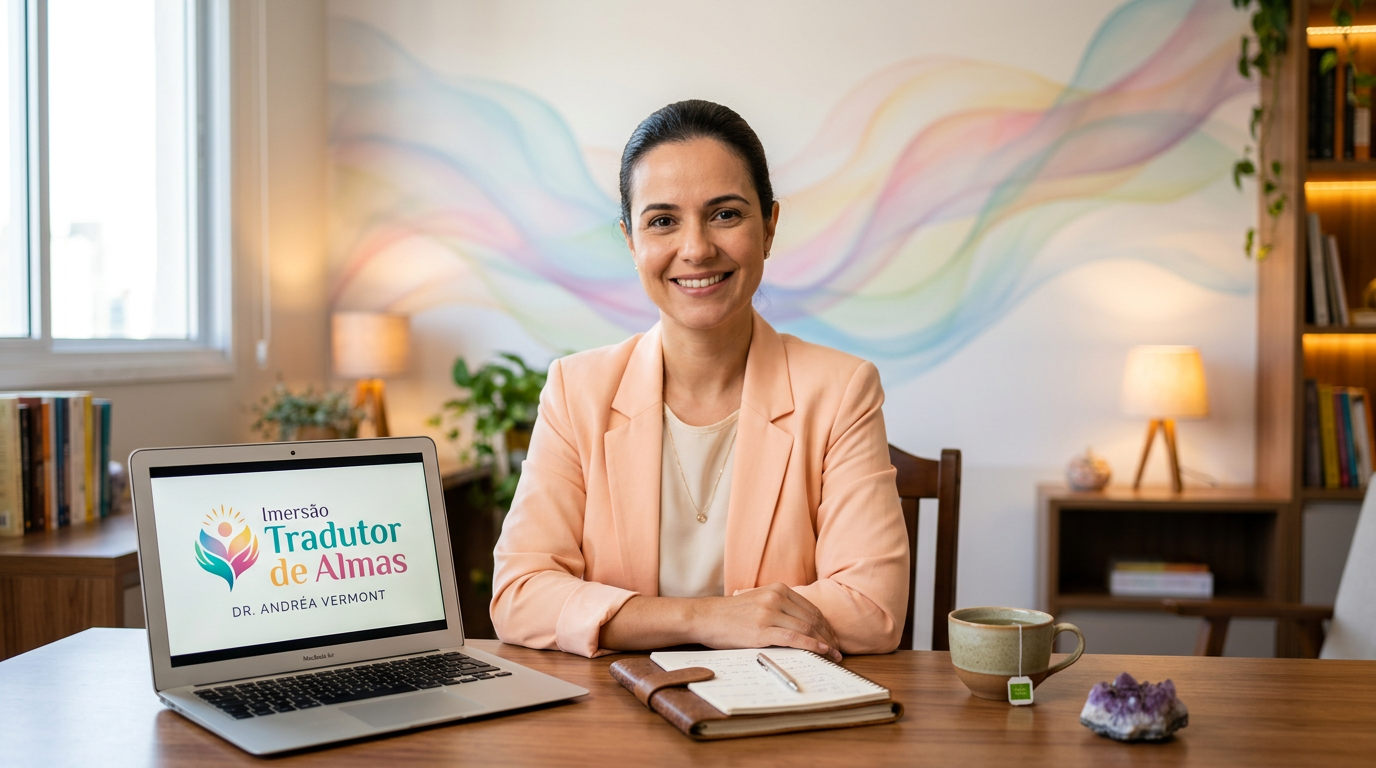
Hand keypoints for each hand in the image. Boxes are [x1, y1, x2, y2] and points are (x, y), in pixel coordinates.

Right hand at [690, 583, 841, 661]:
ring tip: (833, 655)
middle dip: (829, 636)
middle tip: (838, 650)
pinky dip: (812, 645)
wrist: (705, 617)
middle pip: (813, 618)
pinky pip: (794, 638)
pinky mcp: (762, 630)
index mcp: (777, 589)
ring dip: (825, 643)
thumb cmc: (731, 614)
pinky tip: (822, 651)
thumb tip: (803, 623)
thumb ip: (779, 606)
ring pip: (807, 628)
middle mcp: (776, 597)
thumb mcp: (758, 600)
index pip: (812, 608)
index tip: (834, 638)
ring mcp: (769, 613)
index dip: (826, 625)